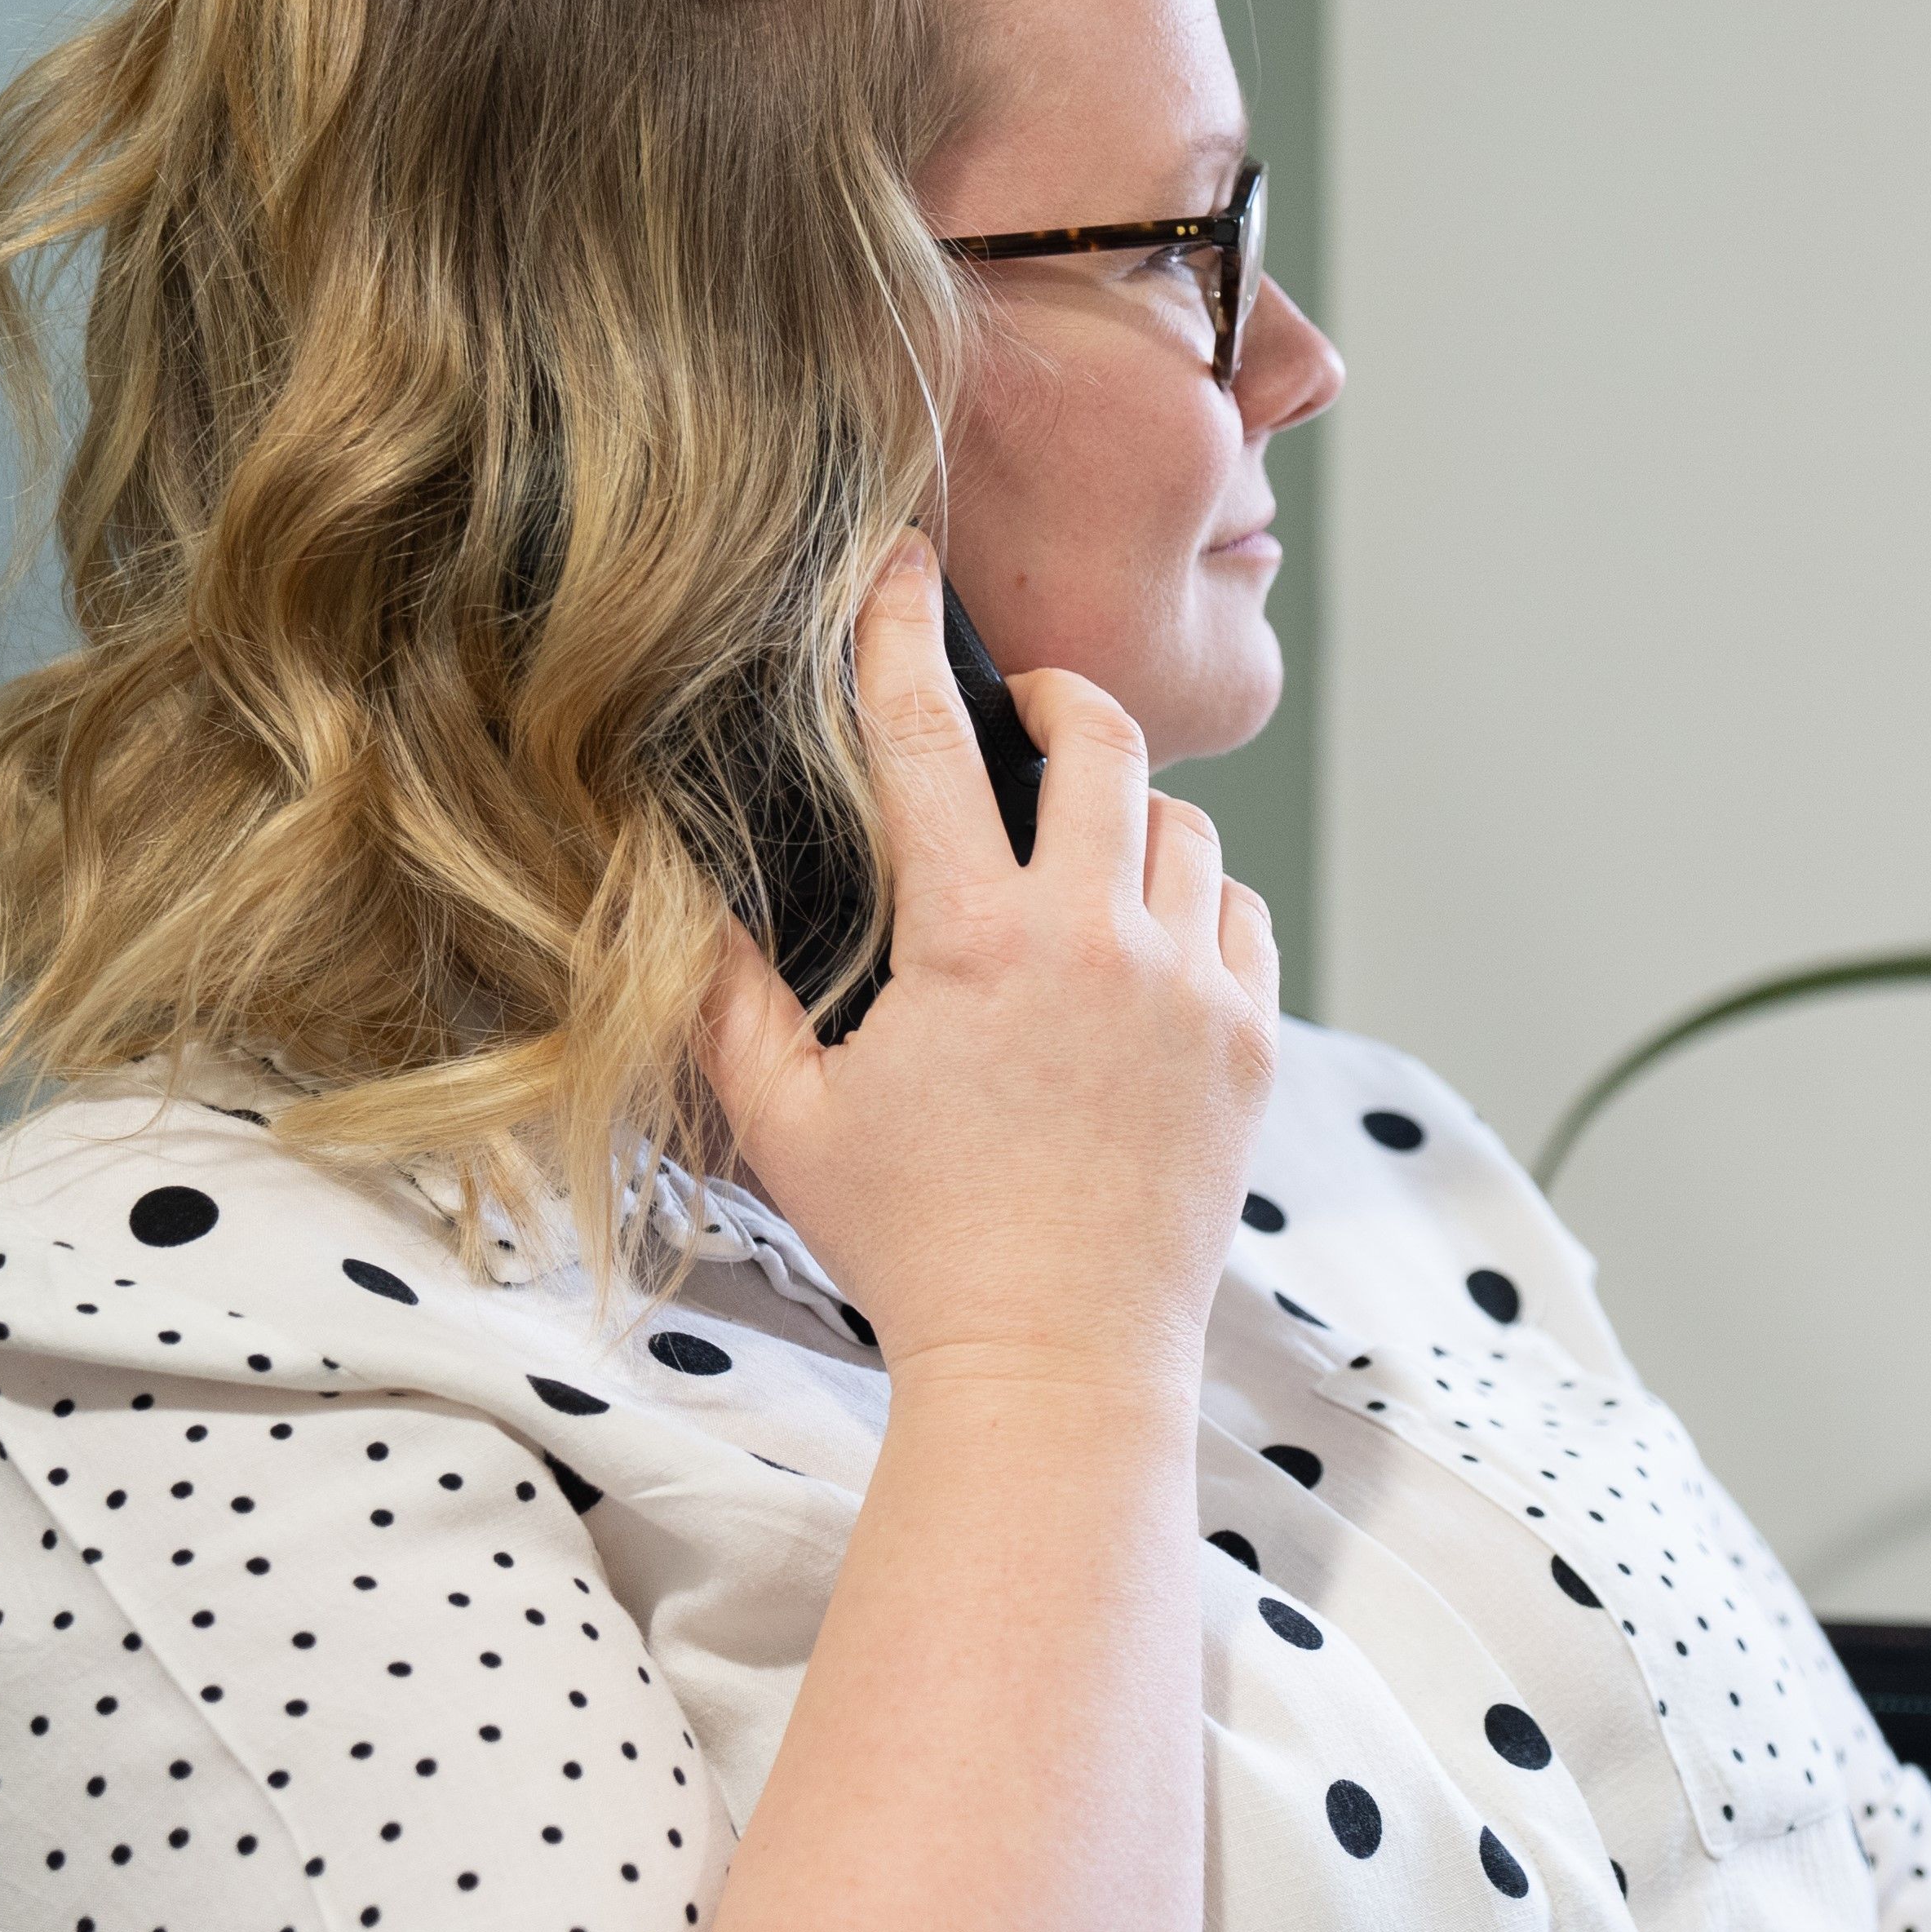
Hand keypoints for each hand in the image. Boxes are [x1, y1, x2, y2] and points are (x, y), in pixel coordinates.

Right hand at [698, 533, 1280, 1392]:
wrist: (1054, 1362)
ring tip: (1084, 846)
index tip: (899, 569)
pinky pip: (1241, 918)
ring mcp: (1192, 990)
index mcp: (977, 943)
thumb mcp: (786, 1121)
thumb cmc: (914, 1248)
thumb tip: (680, 904)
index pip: (929, 738)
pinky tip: (1148, 936)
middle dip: (1059, 701)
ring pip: (1188, 829)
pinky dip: (1197, 904)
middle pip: (1104, 742)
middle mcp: (1100, 942)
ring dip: (1134, 816)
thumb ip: (726, 999)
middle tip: (1024, 711)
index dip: (904, 635)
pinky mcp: (1250, 1042)